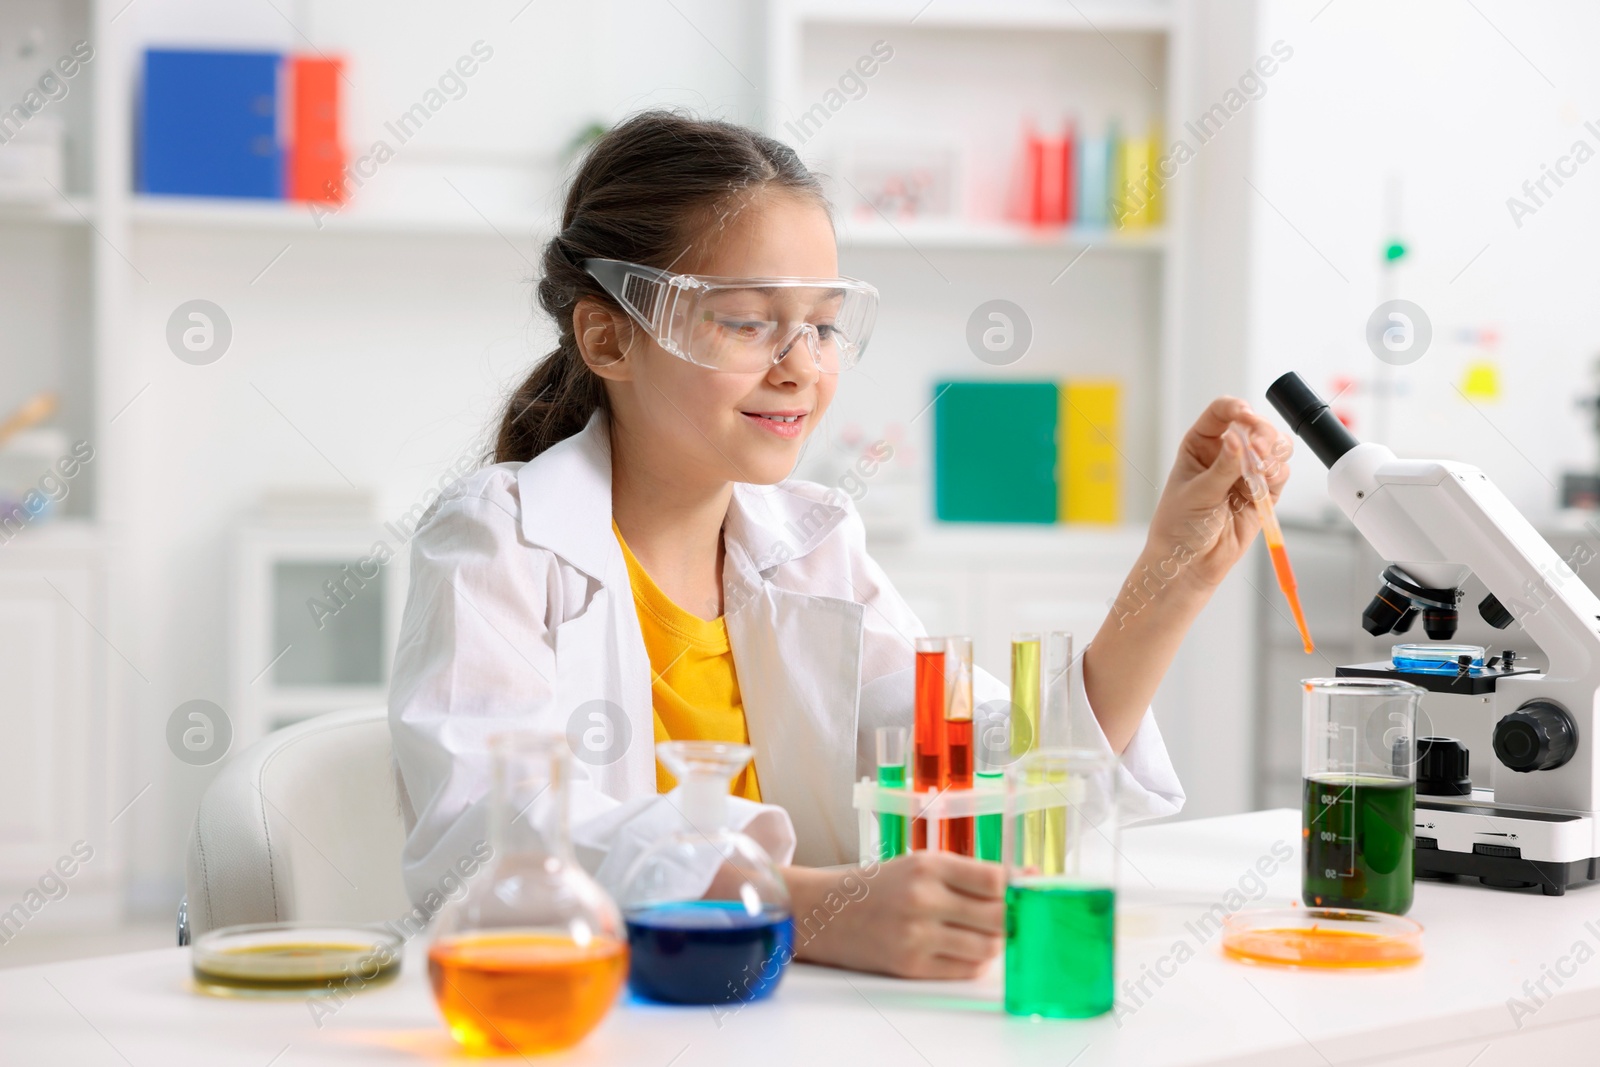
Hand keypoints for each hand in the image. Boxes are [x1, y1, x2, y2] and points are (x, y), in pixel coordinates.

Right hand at [784, 853, 1003, 978]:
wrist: (828, 912)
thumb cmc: (879, 886)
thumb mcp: (920, 864)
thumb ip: (967, 874)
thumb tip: (1021, 881)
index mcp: (928, 865)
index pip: (994, 880)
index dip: (1020, 886)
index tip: (1032, 886)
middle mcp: (923, 899)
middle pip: (997, 916)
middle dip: (1014, 916)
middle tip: (1018, 913)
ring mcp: (917, 936)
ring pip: (987, 947)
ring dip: (996, 941)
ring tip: (987, 931)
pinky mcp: (912, 965)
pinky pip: (965, 970)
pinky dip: (975, 960)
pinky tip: (966, 947)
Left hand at [1144, 396, 1291, 590]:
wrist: (1190, 563)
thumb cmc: (1180, 526)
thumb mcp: (1197, 494)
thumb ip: (1222, 468)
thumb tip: (1237, 440)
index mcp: (1200, 444)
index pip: (1222, 413)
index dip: (1236, 409)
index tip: (1245, 415)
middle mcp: (1226, 453)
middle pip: (1255, 426)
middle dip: (1262, 433)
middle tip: (1260, 450)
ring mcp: (1246, 472)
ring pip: (1273, 447)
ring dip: (1274, 453)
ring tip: (1262, 470)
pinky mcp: (1262, 493)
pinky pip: (1279, 474)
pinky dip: (1278, 473)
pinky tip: (1266, 482)